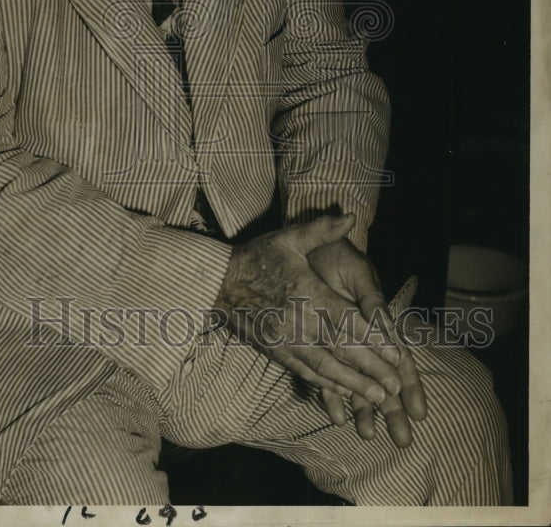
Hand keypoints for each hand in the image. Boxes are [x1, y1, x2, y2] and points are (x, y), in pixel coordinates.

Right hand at [213, 214, 401, 402]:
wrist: (219, 281)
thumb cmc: (258, 257)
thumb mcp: (289, 238)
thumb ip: (321, 230)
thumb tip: (351, 217)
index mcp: (307, 292)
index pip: (346, 320)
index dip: (373, 339)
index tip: (397, 354)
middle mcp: (298, 321)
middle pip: (341, 349)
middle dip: (371, 370)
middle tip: (396, 387)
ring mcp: (286, 340)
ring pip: (325, 367)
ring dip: (353, 384)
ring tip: (378, 398)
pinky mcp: (276, 351)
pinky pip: (305, 372)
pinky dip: (327, 385)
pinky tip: (344, 393)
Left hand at [309, 240, 427, 445]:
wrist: (309, 246)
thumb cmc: (339, 256)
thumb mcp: (358, 274)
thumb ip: (371, 300)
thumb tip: (386, 328)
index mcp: (377, 320)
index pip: (398, 357)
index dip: (409, 383)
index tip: (419, 412)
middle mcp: (362, 336)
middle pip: (381, 377)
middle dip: (391, 408)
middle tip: (404, 440)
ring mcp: (340, 341)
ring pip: (356, 380)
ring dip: (363, 407)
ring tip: (369, 436)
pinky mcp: (318, 341)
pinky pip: (325, 372)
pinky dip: (331, 394)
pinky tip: (335, 417)